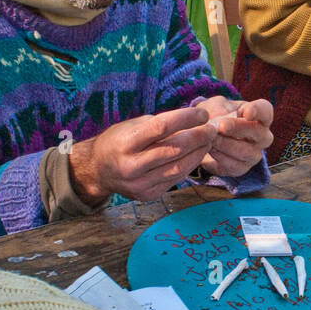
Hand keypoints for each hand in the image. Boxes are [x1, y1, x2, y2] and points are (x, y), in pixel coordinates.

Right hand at [68, 106, 215, 203]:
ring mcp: (139, 184)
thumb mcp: (132, 126)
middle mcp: (131, 165)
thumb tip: (194, 119)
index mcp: (125, 143)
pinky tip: (197, 155)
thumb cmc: (118, 142)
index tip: (203, 114)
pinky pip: (175, 179)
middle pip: (174, 149)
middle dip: (198, 137)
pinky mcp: (147, 195)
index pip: (161, 127)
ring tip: (208, 141)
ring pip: (179, 168)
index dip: (185, 119)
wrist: (97, 171)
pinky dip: (189, 166)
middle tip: (212, 129)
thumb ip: (160, 124)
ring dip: (198, 153)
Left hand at [195, 96, 273, 176]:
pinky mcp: (242, 168)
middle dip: (238, 128)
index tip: (247, 113)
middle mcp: (262, 136)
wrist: (205, 137)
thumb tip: (220, 116)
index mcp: (259, 116)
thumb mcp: (216, 105)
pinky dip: (220, 157)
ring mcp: (254, 154)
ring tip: (212, 138)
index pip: (265, 111)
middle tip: (221, 126)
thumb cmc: (215, 116)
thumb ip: (219, 107)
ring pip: (246, 152)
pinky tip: (210, 148)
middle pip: (258, 132)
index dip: (258, 111)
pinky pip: (235, 165)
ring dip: (226, 144)